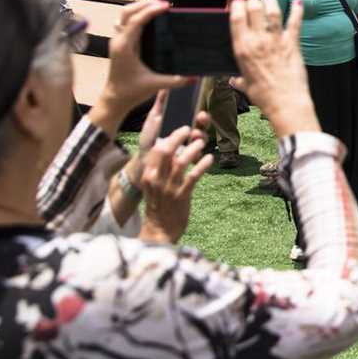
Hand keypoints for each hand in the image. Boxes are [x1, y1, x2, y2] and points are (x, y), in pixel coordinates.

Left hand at [91, 0, 186, 135]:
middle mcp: (119, 41)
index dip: (151, 11)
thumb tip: (196, 77)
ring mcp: (118, 41)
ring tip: (158, 7)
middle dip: (145, 4)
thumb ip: (176, 81)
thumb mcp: (155, 85)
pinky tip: (151, 19)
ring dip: (140, 8)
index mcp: (125, 47)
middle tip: (164, 4)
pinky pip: (126, 22)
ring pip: (125, 15)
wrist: (114, 100)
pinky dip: (138, 15)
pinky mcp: (121, 44)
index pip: (136, 21)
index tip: (167, 6)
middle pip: (127, 12)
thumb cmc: (131, 92)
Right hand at [137, 126, 212, 244]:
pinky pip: (194, 176)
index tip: (179, 127)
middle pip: (166, 150)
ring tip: (202, 143)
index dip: (168, 135)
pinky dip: (203, 164)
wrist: (159, 230)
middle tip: (190, 129)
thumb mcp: (154, 186)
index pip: (155, 149)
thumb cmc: (159, 205)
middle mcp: (155, 179)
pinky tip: (210, 159)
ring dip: (193, 148)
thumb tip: (174, 151)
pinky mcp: (181, 196)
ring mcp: (168, 187)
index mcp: (148, 175)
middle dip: (179, 137)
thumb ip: (161, 169)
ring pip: (181, 161)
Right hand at [229, 0, 318, 137]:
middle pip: (254, 10)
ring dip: (271, 1)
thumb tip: (234, 80)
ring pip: (272, 12)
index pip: (237, 19)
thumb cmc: (264, 96)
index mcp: (242, 49)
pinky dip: (297, 10)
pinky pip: (294, 22)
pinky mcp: (292, 43)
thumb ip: (239, 80)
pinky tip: (299, 1)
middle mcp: (258, 41)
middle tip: (254, 0)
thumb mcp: (246, 86)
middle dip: (253, 2)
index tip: (237, 3)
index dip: (237, 7)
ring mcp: (276, 40)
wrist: (285, 102)